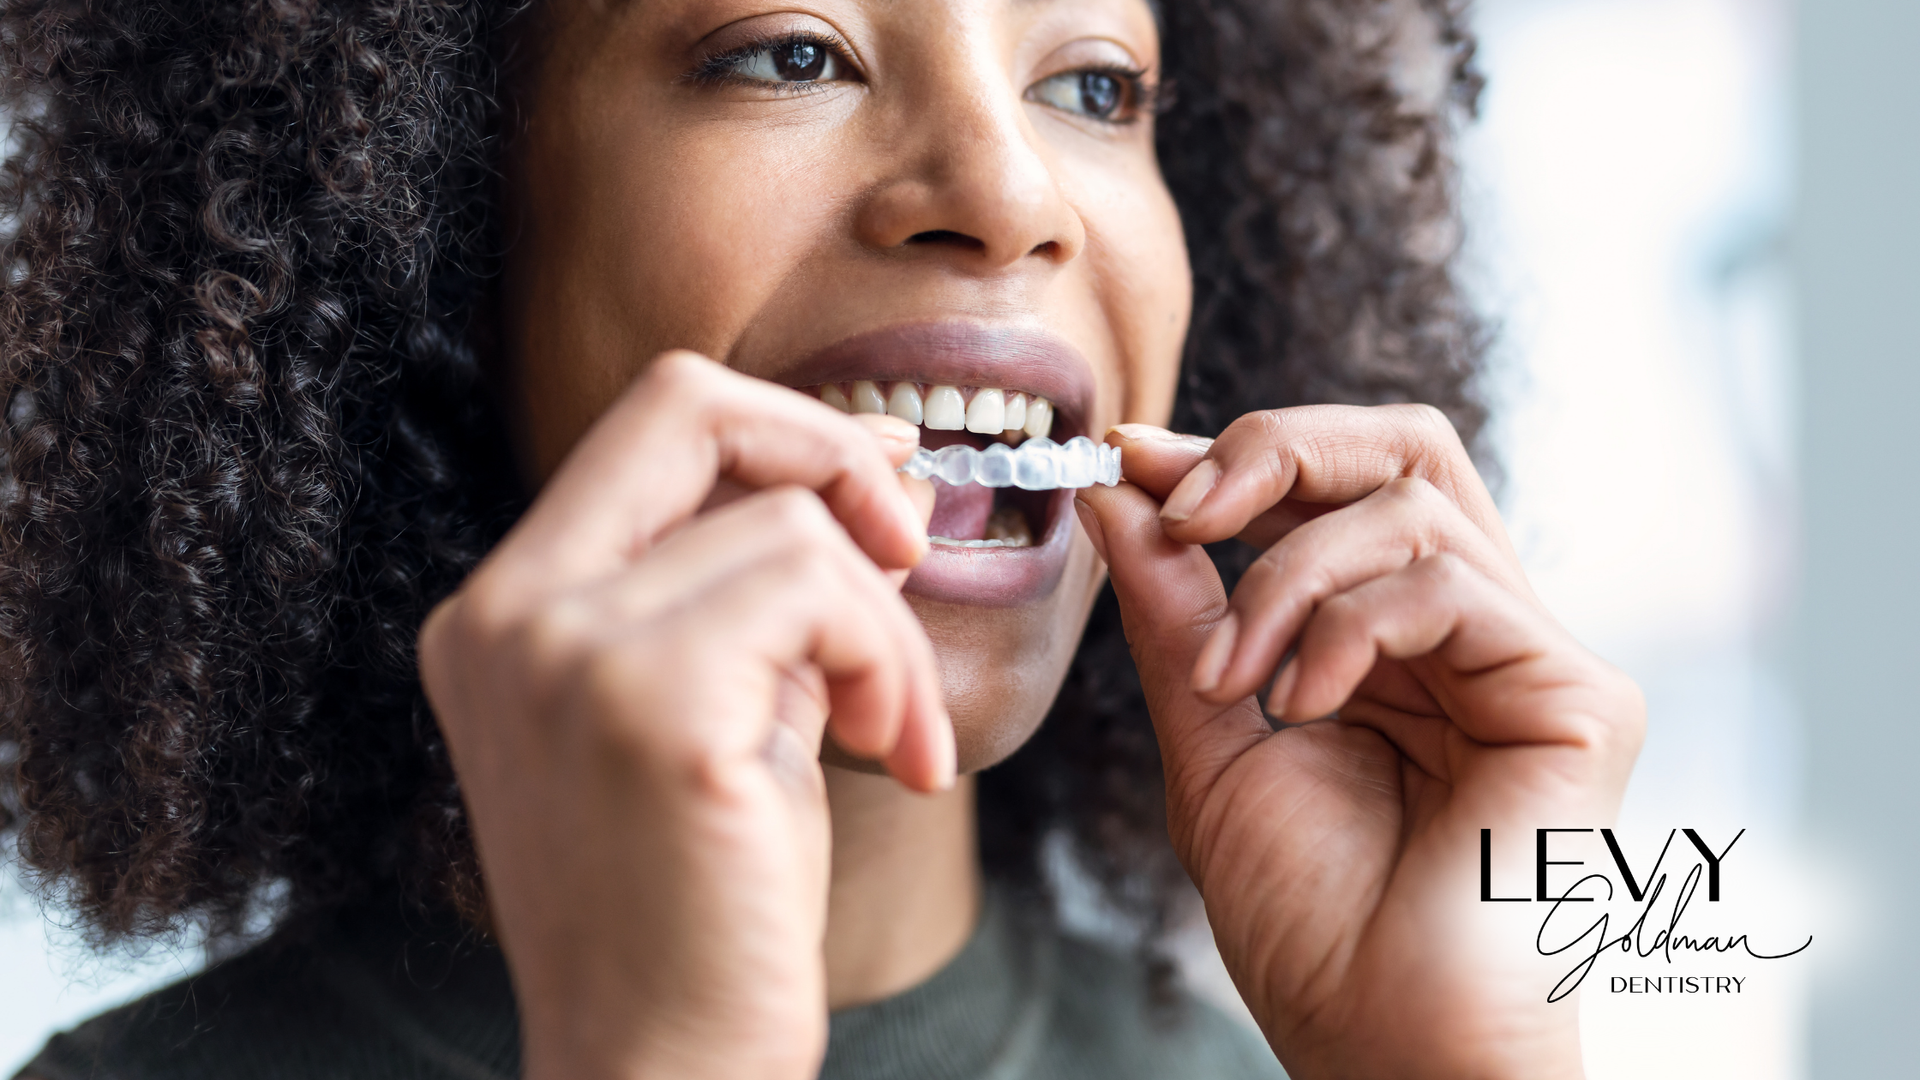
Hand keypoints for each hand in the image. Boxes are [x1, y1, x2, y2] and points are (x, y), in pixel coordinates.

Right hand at [417, 352, 951, 1079]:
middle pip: (686, 401)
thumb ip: (749, 593)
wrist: (662, 1071)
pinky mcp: (647, 704)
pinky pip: (822, 593)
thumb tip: (864, 480)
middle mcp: (505, 614)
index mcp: (504, 610)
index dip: (783, 430)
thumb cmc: (705, 906)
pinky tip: (900, 754)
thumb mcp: (714, 712)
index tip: (878, 501)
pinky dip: (893, 662)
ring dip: (888, 624)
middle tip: (913, 543)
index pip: (649, 423)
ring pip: (790, 523)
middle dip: (833, 451)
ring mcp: (561, 651)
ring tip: (899, 728)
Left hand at [1074, 406, 1642, 1079]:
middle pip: (1401, 447)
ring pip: (1411, 502)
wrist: (1379, 1043)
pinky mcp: (1578, 696)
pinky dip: (1347, 627)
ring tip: (1236, 681)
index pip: (1338, 487)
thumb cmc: (1308, 920)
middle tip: (1186, 504)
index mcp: (1393, 639)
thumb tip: (1120, 488)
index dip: (1236, 453)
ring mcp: (1529, 657)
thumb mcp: (1211, 739)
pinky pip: (1450, 585)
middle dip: (1277, 449)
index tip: (1129, 458)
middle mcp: (1469, 632)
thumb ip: (1178, 614)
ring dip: (1284, 574)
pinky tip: (1304, 706)